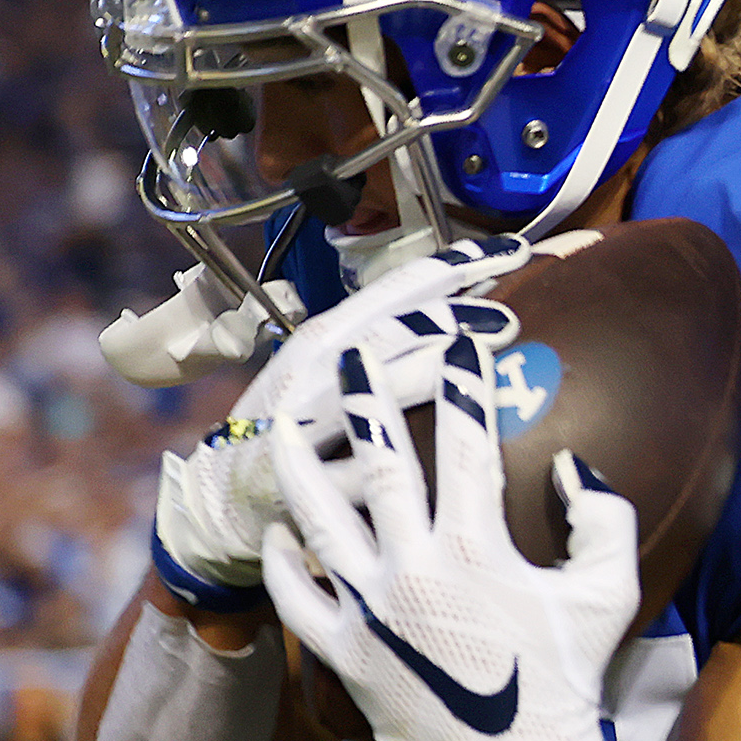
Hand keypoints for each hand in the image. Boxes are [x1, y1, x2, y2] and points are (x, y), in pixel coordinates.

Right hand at [148, 236, 555, 608]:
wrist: (223, 491)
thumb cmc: (295, 428)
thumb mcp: (337, 374)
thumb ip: (394, 347)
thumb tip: (472, 325)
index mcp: (332, 335)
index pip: (402, 288)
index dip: (458, 264)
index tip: (518, 249)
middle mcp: (319, 366)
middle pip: (391, 327)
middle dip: (450, 313)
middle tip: (511, 315)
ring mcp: (306, 419)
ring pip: (370, 385)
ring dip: (425, 369)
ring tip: (474, 366)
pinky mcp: (302, 476)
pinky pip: (354, 467)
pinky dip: (392, 457)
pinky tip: (432, 455)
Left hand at [261, 334, 640, 740]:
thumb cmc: (569, 675)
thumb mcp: (610, 591)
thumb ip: (602, 517)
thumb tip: (573, 464)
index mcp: (477, 548)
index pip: (465, 444)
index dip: (462, 385)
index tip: (457, 342)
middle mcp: (414, 569)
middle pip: (380, 463)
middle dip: (367, 398)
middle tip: (354, 355)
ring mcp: (371, 611)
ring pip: (321, 520)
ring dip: (302, 465)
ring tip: (288, 422)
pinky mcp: (345, 653)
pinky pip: (301, 597)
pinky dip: (287, 560)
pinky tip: (282, 529)